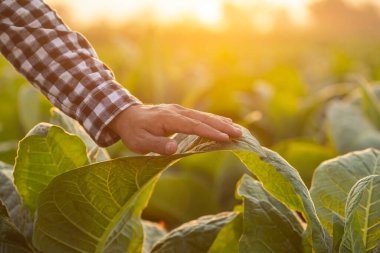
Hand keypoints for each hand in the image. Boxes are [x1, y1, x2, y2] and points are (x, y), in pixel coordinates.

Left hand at [108, 104, 242, 154]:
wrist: (127, 115)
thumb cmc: (134, 132)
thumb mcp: (140, 142)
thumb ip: (157, 145)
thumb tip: (175, 148)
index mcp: (168, 118)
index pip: (193, 126)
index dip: (210, 132)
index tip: (225, 138)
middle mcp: (177, 111)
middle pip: (203, 119)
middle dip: (222, 126)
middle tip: (240, 134)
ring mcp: (180, 110)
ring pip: (204, 116)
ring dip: (221, 122)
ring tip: (237, 129)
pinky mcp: (181, 112)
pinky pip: (200, 116)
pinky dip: (214, 120)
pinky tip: (224, 123)